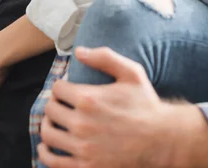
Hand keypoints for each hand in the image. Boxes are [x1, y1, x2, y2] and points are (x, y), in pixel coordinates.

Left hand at [38, 47, 207, 167]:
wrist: (162, 139)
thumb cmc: (146, 104)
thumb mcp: (131, 72)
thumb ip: (104, 57)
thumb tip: (78, 51)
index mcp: (88, 99)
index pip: (57, 88)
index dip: (61, 85)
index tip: (67, 88)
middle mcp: (81, 123)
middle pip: (50, 109)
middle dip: (54, 103)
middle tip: (61, 103)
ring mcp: (82, 147)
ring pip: (48, 134)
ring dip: (47, 125)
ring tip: (54, 121)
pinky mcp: (86, 166)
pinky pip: (53, 162)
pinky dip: (45, 153)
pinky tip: (47, 146)